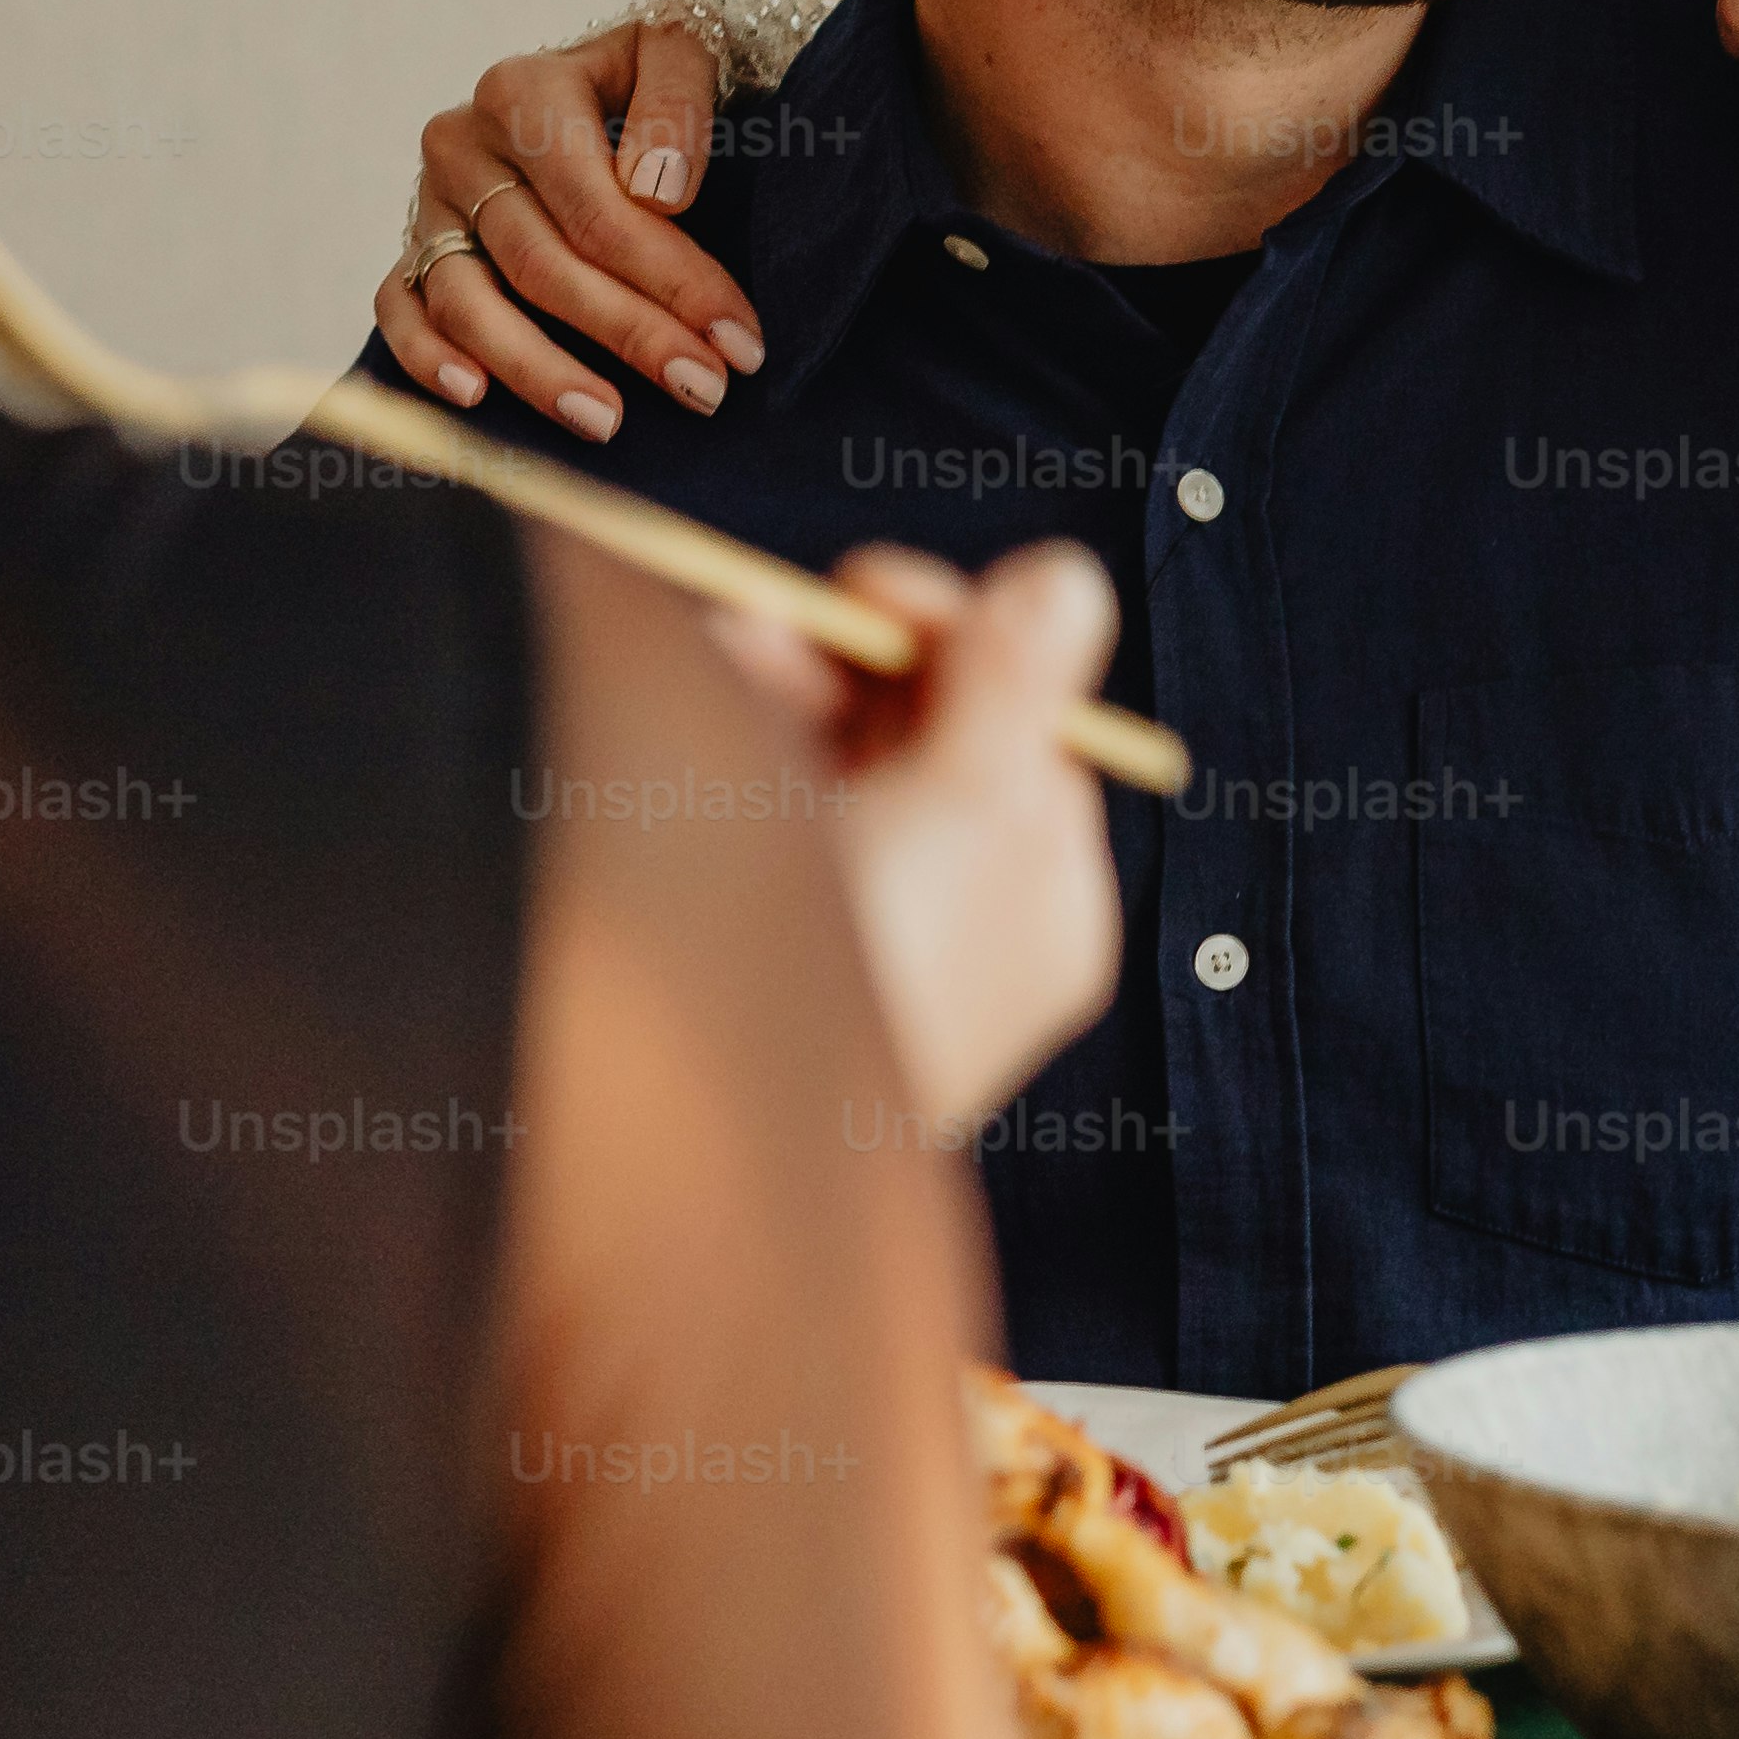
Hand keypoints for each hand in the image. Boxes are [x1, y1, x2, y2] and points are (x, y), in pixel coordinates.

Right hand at [374, 19, 756, 443]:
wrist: (598, 83)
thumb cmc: (645, 80)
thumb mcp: (679, 50)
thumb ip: (676, 100)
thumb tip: (658, 191)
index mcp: (524, 91)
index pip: (597, 207)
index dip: (670, 278)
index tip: (736, 339)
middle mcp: (463, 144)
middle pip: (541, 263)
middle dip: (629, 333)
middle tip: (703, 389)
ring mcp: (430, 203)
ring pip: (467, 300)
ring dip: (538, 369)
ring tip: (608, 421)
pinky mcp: (411, 246)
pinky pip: (400, 309)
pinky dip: (427, 356)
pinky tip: (475, 397)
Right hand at [702, 540, 1125, 1136]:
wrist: (696, 1160)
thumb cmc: (859, 973)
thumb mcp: (968, 807)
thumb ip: (1016, 681)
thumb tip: (1068, 578)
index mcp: (1043, 905)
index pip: (1020, 722)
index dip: (946, 640)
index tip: (863, 596)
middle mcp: (958, 929)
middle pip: (914, 735)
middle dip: (831, 663)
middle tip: (753, 626)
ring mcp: (849, 946)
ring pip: (817, 767)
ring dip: (760, 698)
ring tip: (696, 673)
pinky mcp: (749, 958)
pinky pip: (747, 824)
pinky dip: (712, 763)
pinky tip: (669, 732)